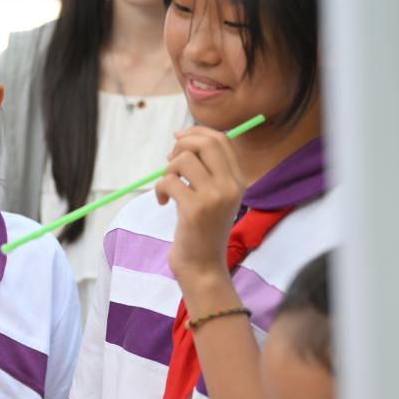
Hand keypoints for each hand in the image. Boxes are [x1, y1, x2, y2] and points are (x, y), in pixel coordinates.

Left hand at [155, 127, 245, 284]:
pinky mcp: (195, 209)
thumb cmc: (201, 230)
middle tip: (169, 160)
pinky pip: (168, 181)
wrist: (202, 265)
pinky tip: (162, 202)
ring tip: (167, 188)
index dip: (197, 133)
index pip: (222, 140)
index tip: (179, 139)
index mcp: (239, 180)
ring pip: (184, 160)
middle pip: (206, 143)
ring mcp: (215, 197)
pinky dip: (159, 189)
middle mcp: (231, 186)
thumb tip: (182, 137)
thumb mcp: (212, 196)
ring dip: (167, 170)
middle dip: (182, 144)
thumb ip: (205, 169)